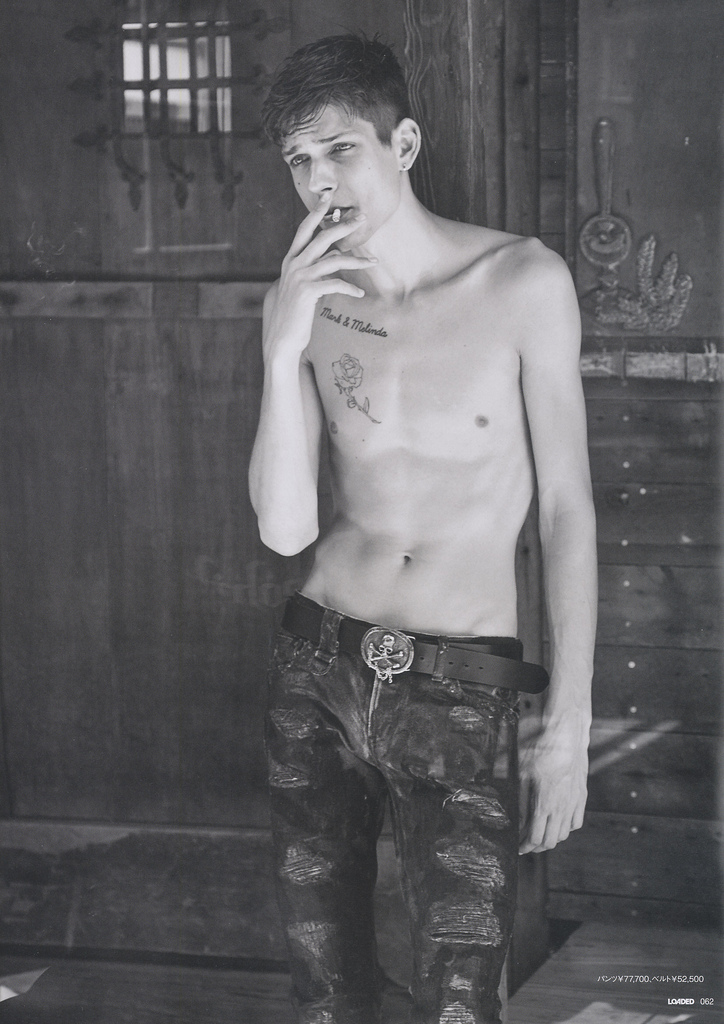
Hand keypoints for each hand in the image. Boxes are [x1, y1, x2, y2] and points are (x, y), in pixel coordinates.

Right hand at [263, 194, 376, 359]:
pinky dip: (350, 287)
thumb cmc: (295, 314)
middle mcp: (293, 264)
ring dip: (357, 260)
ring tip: (373, 262)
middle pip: (322, 237)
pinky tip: (359, 293)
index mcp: (290, 260)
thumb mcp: (301, 287)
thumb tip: (333, 260)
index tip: (329, 196)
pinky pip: (336, 284)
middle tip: (362, 218)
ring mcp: (300, 277)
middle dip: (344, 225)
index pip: (304, 229)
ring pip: (334, 259)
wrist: (282, 338)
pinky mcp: (308, 292)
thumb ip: (313, 271)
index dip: (316, 212)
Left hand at [518, 715, 588, 853]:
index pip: (536, 838)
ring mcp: (574, 802)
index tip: (517, 847)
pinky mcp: (581, 794)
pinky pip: (576, 821)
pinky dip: (565, 827)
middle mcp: (562, 807)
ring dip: (551, 838)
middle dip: (536, 847)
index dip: (525, 846)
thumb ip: (520, 801)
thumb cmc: (539, 750)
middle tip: (525, 844)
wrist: (565, 733)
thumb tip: (516, 822)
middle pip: (551, 841)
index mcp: (545, 804)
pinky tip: (557, 821)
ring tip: (539, 833)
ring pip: (565, 833)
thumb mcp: (521, 774)